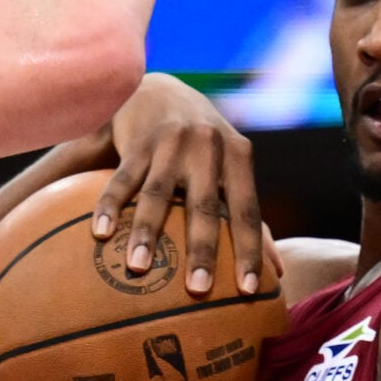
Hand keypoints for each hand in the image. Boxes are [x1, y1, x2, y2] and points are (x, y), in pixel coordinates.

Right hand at [91, 73, 278, 299]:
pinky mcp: (137, 141)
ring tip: (138, 268)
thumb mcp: (232, 168)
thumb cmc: (203, 146)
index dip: (251, 250)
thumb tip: (279, 272)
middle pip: (205, 205)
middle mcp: (207, 145)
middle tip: (198, 289)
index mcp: (237, 155)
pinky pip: (122, 178)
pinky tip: (101, 233)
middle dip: (202, 249)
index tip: (250, 290)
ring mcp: (171, 141)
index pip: (247, 210)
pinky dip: (110, 206)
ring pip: (158, 193)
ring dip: (147, 231)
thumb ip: (250, 215)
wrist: (159, 90)